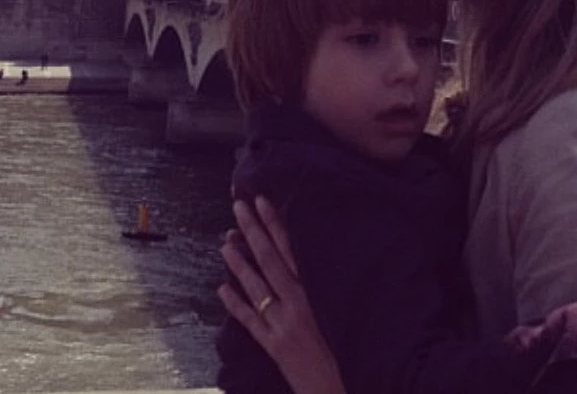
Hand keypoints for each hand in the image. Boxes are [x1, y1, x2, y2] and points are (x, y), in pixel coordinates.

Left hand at [218, 196, 347, 393]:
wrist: (347, 390)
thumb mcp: (349, 309)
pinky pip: (251, 322)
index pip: (291, 248)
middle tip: (238, 207)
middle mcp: (299, 304)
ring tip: (225, 242)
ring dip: (239, 263)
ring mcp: (284, 325)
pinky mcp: (276, 348)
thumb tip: (319, 255)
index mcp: (318, 291)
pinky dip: (235, 305)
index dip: (274, 223)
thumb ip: (332, 284)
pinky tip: (221, 289)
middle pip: (270, 260)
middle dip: (252, 231)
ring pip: (256, 287)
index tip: (261, 201)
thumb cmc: (355, 349)